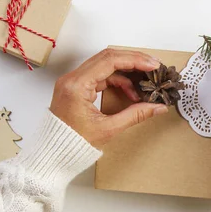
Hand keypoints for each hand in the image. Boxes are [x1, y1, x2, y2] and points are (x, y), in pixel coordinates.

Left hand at [50, 49, 168, 147]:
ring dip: (126, 70)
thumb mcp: (108, 129)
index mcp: (77, 85)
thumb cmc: (73, 144)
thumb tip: (158, 108)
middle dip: (133, 60)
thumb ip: (135, 115)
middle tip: (153, 67)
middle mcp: (72, 78)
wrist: (53, 154)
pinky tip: (130, 91)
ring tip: (144, 81)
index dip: (135, 60)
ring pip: (104, 64)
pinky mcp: (76, 86)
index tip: (152, 65)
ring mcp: (73, 81)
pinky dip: (117, 79)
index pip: (110, 61)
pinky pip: (100, 74)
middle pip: (107, 57)